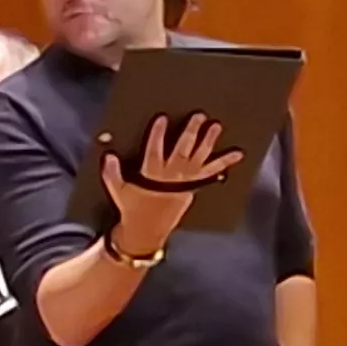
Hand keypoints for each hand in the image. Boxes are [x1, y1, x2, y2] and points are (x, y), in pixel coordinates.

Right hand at [98, 113, 243, 253]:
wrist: (148, 229)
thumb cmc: (132, 207)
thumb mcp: (117, 190)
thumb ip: (112, 172)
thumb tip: (109, 155)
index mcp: (151, 174)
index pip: (154, 149)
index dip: (158, 134)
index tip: (162, 118)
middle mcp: (171, 175)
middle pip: (182, 149)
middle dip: (190, 132)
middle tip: (199, 116)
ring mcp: (185, 180)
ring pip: (199, 157)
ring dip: (209, 141)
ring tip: (216, 126)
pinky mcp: (195, 185)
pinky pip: (213, 172)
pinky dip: (226, 162)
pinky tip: (237, 154)